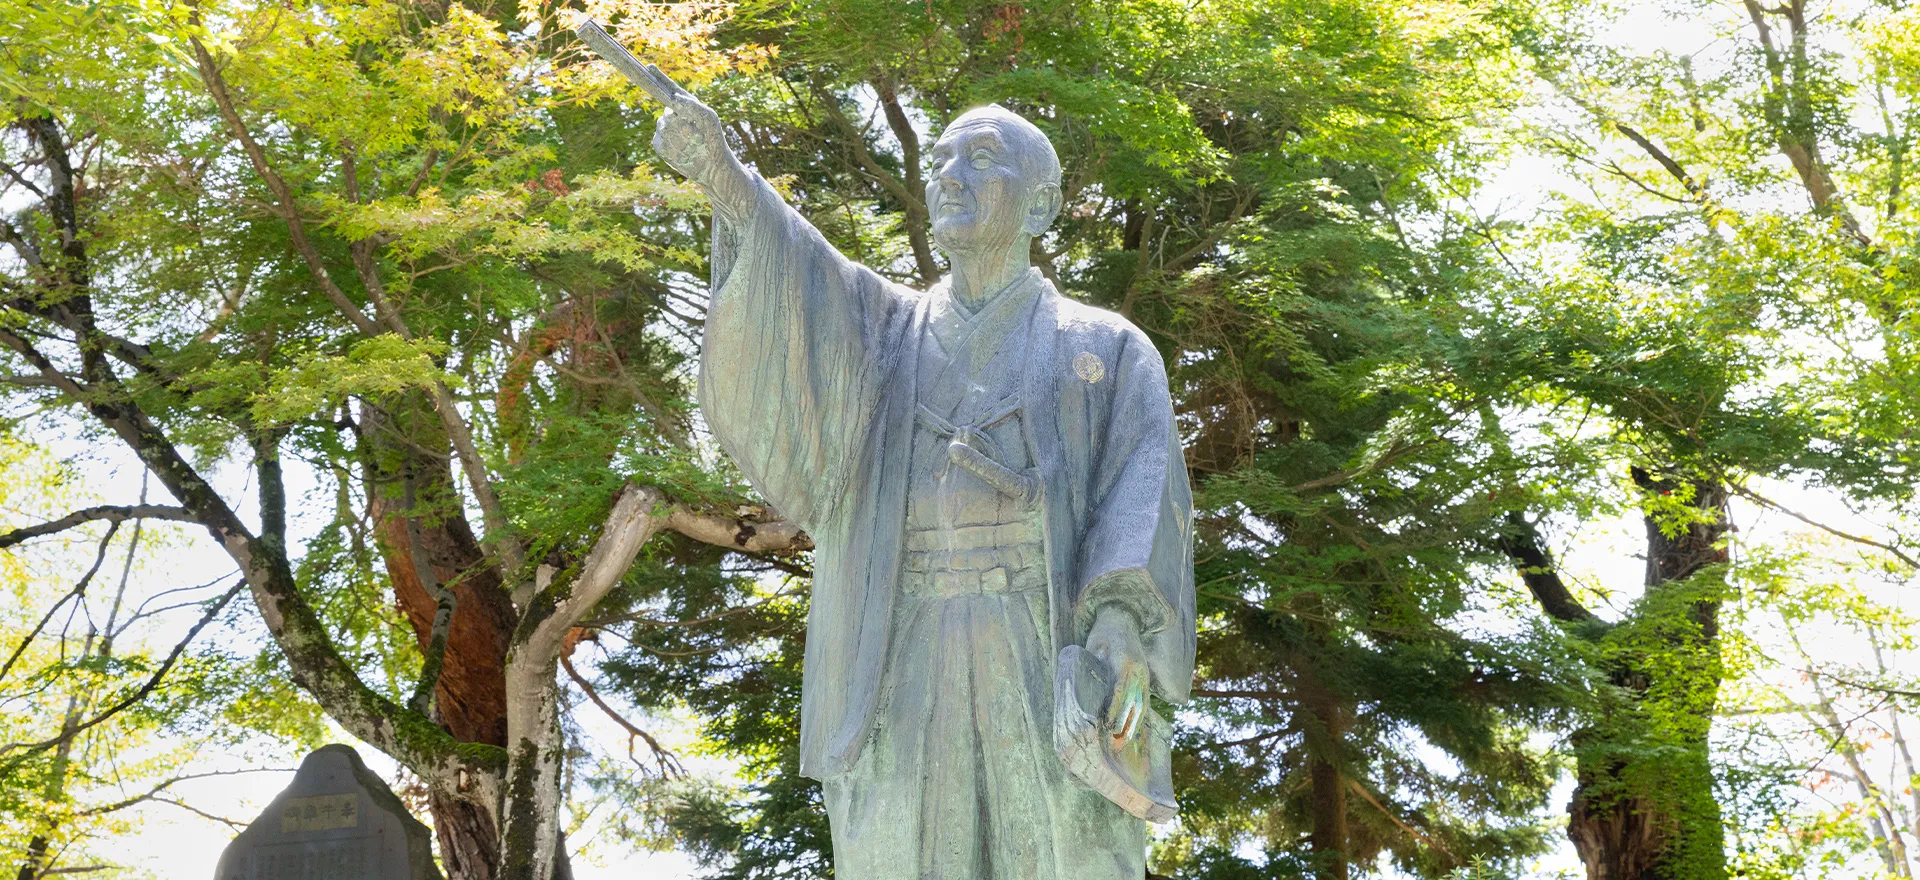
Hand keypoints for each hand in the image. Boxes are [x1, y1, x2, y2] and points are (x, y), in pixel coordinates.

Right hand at [640, 66, 731, 184]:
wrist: (712, 168)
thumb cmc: (714, 141)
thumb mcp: (709, 119)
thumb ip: (693, 106)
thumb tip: (674, 98)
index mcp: (684, 105)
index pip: (668, 89)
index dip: (658, 78)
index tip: (649, 67)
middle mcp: (672, 115)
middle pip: (666, 112)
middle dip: (680, 124)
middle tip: (696, 134)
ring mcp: (664, 130)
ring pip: (664, 128)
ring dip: (680, 138)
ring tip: (694, 144)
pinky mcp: (660, 145)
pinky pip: (660, 142)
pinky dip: (673, 149)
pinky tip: (684, 153)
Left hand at [1084, 606, 1149, 745]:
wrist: (1123, 617)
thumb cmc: (1103, 632)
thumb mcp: (1094, 646)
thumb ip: (1092, 666)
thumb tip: (1084, 692)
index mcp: (1125, 662)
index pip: (1119, 691)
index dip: (1113, 710)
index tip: (1105, 727)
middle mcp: (1139, 671)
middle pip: (1134, 704)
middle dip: (1124, 726)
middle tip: (1113, 746)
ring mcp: (1145, 676)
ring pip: (1142, 706)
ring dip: (1133, 726)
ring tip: (1122, 745)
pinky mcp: (1146, 680)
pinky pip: (1144, 703)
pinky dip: (1138, 719)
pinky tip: (1131, 733)